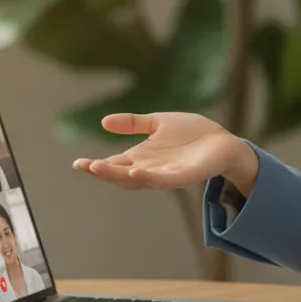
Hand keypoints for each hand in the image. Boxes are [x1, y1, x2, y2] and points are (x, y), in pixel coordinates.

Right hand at [71, 112, 259, 194]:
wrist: (222, 141)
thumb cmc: (192, 133)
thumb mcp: (158, 123)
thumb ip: (133, 123)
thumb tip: (104, 122)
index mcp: (142, 157)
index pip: (114, 163)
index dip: (96, 165)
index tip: (78, 163)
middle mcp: (150, 168)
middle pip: (120, 174)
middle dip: (101, 172)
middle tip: (83, 166)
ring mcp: (165, 174)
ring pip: (137, 179)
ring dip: (118, 175)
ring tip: (99, 168)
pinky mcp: (183, 176)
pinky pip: (162, 180)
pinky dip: (147, 176)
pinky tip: (134, 170)